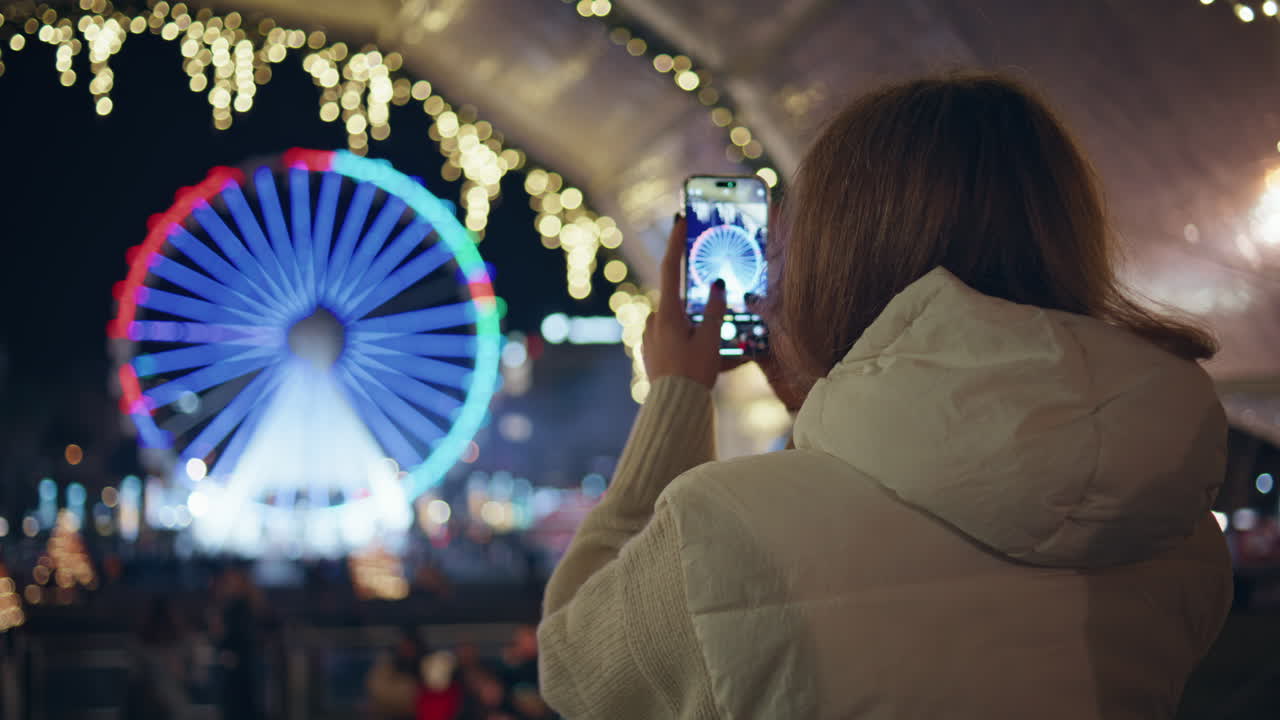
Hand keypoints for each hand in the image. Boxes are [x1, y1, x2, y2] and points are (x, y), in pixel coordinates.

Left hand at [643, 215, 728, 387]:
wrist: (673, 406)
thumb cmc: (694, 372)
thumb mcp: (711, 339)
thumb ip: (714, 309)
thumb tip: (716, 284)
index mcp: (667, 312)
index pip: (670, 268)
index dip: (676, 242)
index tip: (680, 220)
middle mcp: (652, 320)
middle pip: (678, 300)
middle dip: (694, 307)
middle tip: (711, 329)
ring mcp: (647, 336)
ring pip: (675, 320)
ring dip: (690, 328)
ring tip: (708, 354)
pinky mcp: (648, 351)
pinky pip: (669, 337)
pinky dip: (684, 341)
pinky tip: (696, 360)